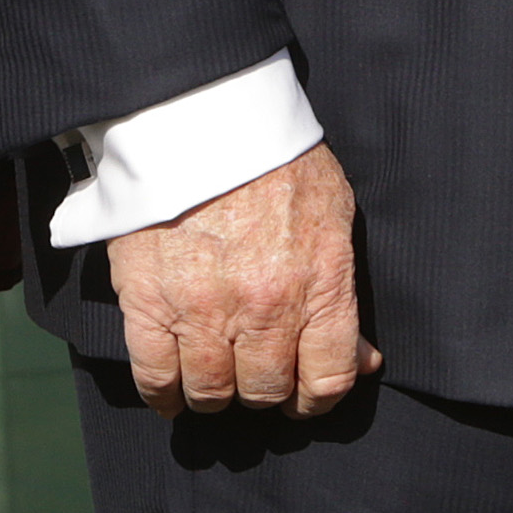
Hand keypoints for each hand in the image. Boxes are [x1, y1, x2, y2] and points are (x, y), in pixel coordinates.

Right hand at [102, 142, 377, 419]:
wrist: (203, 116)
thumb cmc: (276, 158)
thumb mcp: (335, 213)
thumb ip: (344, 293)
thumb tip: (364, 360)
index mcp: (317, 284)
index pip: (327, 379)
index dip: (319, 396)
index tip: (306, 392)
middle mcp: (263, 308)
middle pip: (266, 392)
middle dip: (267, 393)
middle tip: (260, 378)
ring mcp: (201, 311)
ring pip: (212, 394)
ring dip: (218, 396)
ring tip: (218, 381)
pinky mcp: (147, 304)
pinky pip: (155, 378)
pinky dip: (164, 396)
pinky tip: (173, 394)